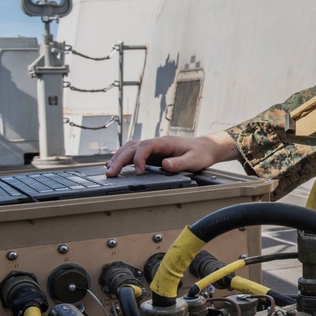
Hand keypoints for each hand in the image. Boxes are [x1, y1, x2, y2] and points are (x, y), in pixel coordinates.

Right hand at [105, 131, 240, 176]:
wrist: (207, 148)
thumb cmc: (201, 153)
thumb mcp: (194, 160)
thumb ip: (180, 163)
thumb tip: (165, 165)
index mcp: (165, 142)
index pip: (146, 146)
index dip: (139, 158)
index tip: (138, 171)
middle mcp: (157, 143)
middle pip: (133, 147)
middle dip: (120, 159)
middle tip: (111, 173)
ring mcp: (154, 147)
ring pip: (131, 148)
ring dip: (118, 158)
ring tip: (108, 170)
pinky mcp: (153, 153)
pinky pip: (134, 152)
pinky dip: (123, 157)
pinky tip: (115, 163)